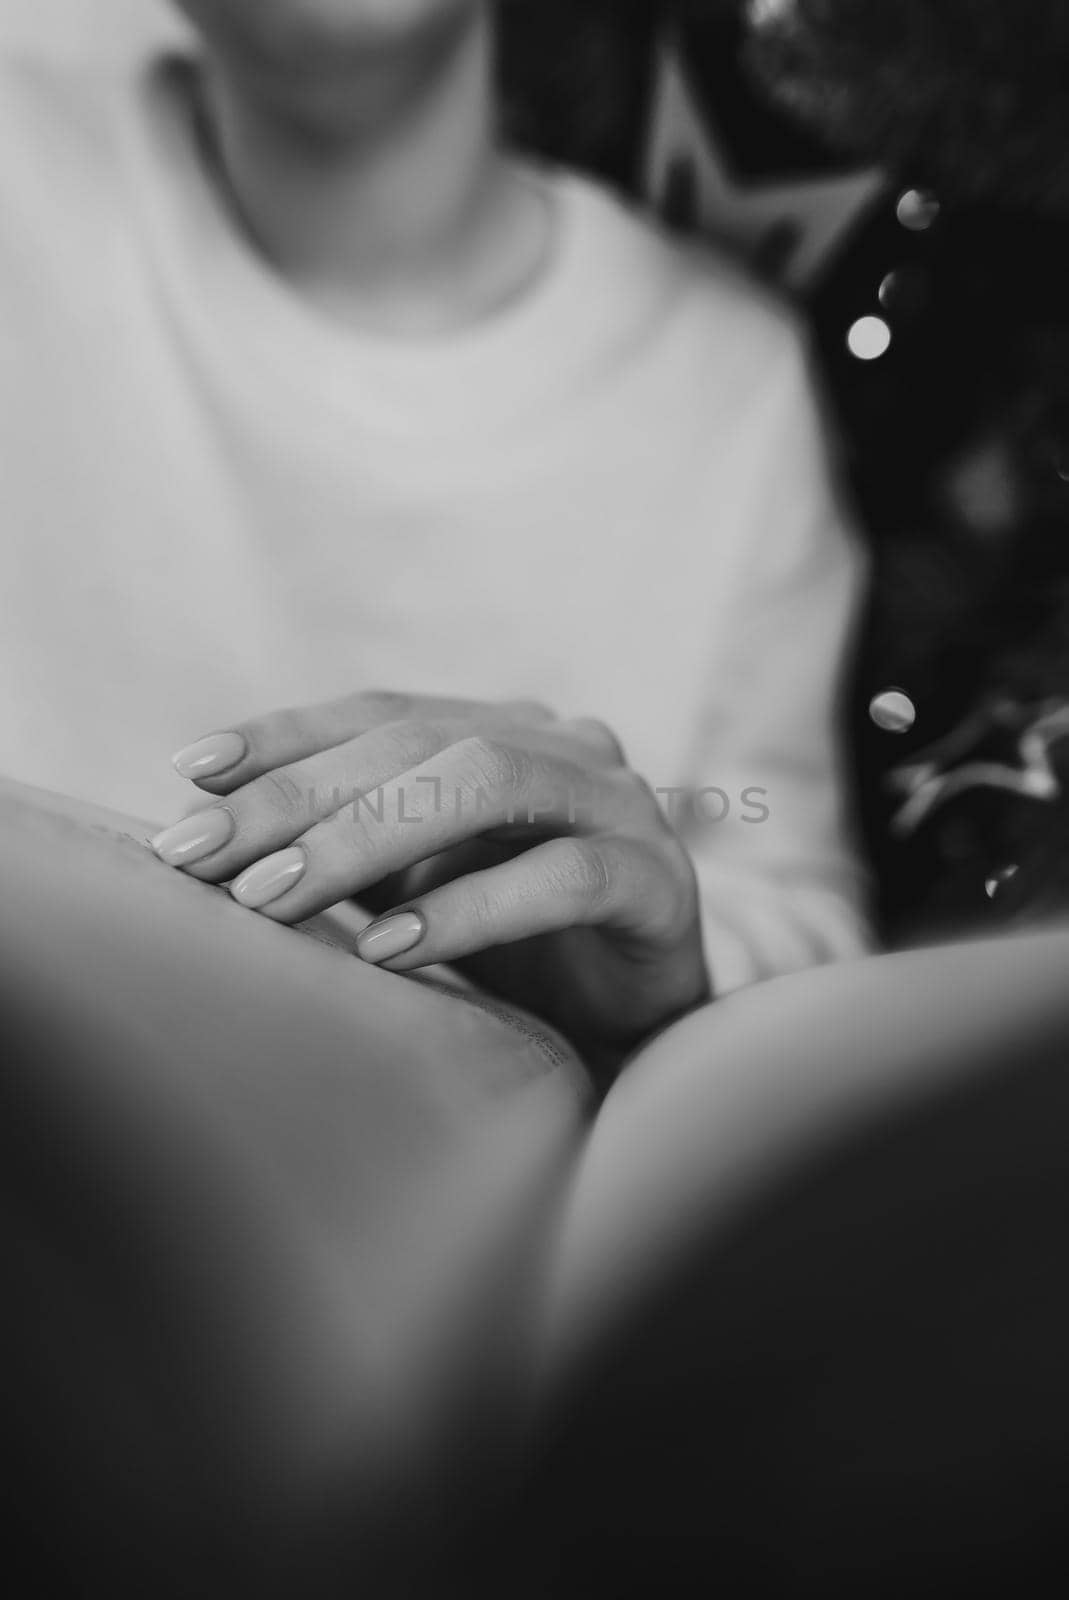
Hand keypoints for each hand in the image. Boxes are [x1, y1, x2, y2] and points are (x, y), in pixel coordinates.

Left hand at [153, 693, 710, 1067]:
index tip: (189, 772)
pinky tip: (388, 948)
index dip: (284, 736)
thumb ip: (352, 844)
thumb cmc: (522, 943)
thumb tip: (211, 831)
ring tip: (272, 896)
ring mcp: (619, 805)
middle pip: (417, 745)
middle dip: (299, 797)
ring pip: (485, 784)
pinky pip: (560, 877)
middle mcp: (564, 746)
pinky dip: (467, 908)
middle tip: (204, 853)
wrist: (643, 1013)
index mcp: (506, 731)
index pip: (381, 713)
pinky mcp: (658, 880)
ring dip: (364, 838)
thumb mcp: (423, 881)